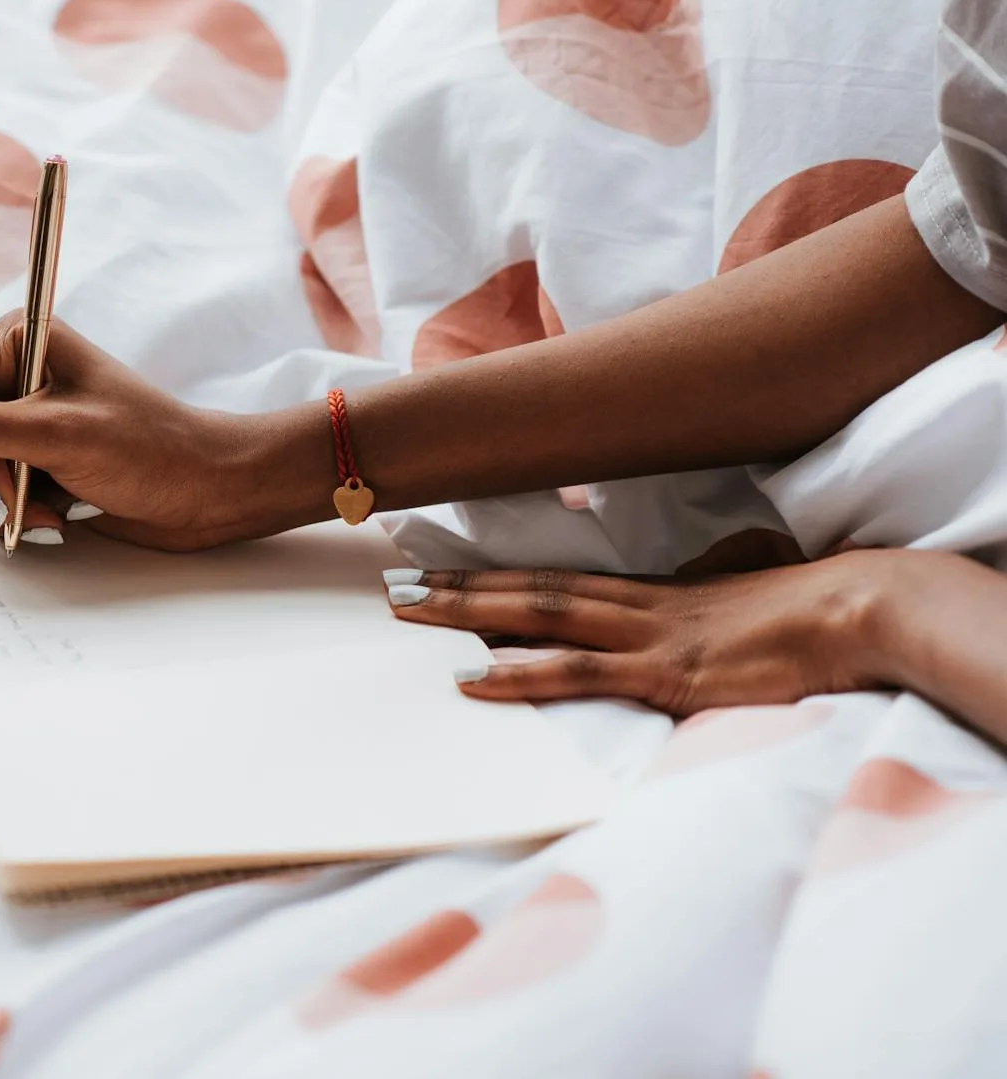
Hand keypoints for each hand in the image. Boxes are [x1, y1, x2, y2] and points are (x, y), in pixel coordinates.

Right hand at [0, 312, 324, 550]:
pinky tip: (54, 517)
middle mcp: (12, 371)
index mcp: (15, 339)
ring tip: (46, 514)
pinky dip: (14, 511)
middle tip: (17, 513)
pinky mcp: (35, 455)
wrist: (212, 491)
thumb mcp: (53, 437)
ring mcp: (22, 416)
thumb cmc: (149, 451)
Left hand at [384, 549, 925, 714]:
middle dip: (455, 589)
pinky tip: (472, 679)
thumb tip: (698, 582)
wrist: (858, 610)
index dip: (493, 577)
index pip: (553, 581)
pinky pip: (576, 674)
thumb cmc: (810, 609)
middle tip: (391, 584)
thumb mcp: (743, 593)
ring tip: (406, 612)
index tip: (439, 572)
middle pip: (526, 589)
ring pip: (535, 615)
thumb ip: (706, 589)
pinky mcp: (664, 674)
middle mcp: (634, 607)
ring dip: (465, 614)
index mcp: (651, 593)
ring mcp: (644, 637)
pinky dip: (518, 675)